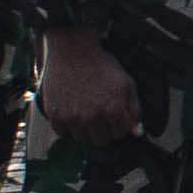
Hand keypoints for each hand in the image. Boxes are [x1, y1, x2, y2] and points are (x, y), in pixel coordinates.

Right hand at [37, 28, 142, 147]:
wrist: (73, 51)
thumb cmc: (102, 65)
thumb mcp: (127, 84)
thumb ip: (134, 110)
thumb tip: (137, 132)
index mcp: (114, 111)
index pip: (120, 134)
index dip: (119, 125)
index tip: (114, 116)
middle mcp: (93, 118)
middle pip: (100, 141)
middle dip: (103, 130)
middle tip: (99, 116)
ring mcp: (73, 118)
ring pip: (81, 138)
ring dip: (84, 129)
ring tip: (84, 111)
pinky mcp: (55, 114)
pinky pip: (62, 132)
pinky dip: (66, 125)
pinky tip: (70, 111)